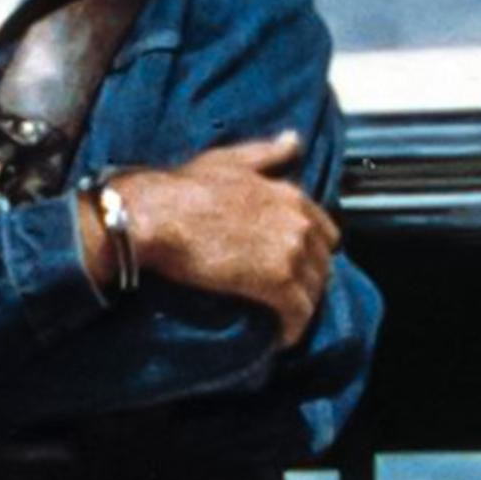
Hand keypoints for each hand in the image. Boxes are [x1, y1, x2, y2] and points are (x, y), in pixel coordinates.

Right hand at [109, 132, 340, 345]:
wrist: (155, 217)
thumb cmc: (182, 189)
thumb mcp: (228, 161)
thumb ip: (267, 154)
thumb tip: (293, 141)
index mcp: (290, 195)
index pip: (325, 231)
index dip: (312, 252)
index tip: (296, 267)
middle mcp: (299, 223)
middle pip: (323, 264)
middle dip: (308, 282)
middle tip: (285, 298)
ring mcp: (290, 254)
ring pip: (314, 291)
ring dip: (299, 308)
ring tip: (280, 322)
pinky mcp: (276, 283)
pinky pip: (297, 314)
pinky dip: (291, 329)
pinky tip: (279, 338)